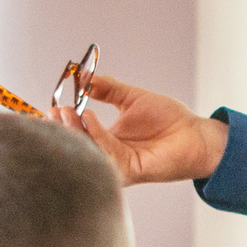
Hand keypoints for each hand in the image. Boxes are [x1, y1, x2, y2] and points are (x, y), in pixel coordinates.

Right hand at [53, 68, 229, 186]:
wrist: (195, 135)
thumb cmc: (169, 119)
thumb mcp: (131, 98)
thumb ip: (106, 87)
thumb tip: (83, 75)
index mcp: (106, 139)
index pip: (77, 133)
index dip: (63, 122)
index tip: (51, 106)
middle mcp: (108, 154)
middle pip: (77, 145)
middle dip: (63, 128)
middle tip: (55, 110)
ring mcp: (117, 164)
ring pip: (88, 150)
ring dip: (75, 131)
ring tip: (67, 111)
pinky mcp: (128, 171)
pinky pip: (106, 153)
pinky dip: (96, 135)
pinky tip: (89, 118)